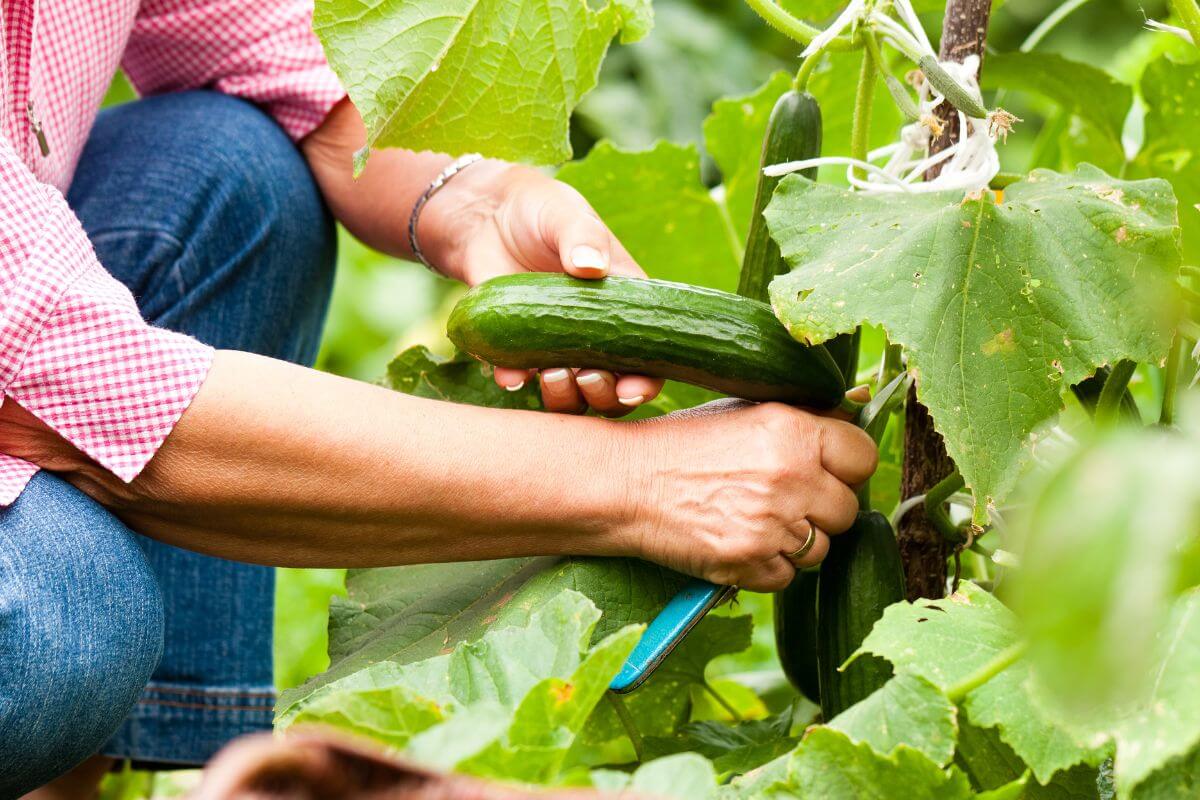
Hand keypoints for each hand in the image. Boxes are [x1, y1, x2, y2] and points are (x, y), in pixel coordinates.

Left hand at [419, 161, 664, 415]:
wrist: (485, 215)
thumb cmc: (541, 209)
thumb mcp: (565, 214)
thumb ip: (582, 236)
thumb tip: (591, 266)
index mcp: (622, 305)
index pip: (648, 356)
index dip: (646, 381)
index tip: (632, 389)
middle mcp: (594, 334)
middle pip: (612, 388)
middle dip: (603, 395)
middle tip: (586, 377)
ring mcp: (556, 345)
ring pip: (571, 395)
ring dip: (565, 398)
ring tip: (551, 375)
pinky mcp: (517, 347)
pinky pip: (520, 378)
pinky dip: (516, 382)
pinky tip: (510, 375)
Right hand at [622, 399, 877, 591]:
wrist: (624, 482)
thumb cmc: (683, 443)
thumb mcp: (744, 414)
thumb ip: (805, 417)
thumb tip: (862, 401)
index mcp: (792, 429)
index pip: (862, 456)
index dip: (845, 466)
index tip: (825, 469)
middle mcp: (790, 476)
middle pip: (846, 508)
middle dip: (821, 508)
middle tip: (782, 498)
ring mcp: (772, 523)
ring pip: (821, 548)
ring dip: (795, 541)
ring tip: (753, 518)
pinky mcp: (749, 562)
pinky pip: (787, 578)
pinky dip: (766, 567)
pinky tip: (737, 540)